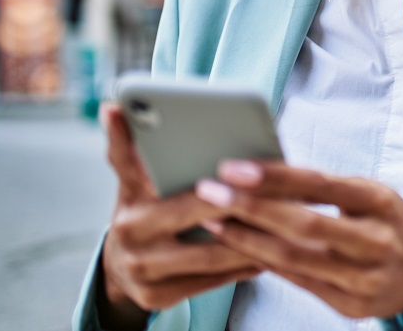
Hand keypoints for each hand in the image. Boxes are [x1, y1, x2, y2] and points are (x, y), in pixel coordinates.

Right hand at [97, 104, 262, 329]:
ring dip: (253, 238)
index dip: (143, 143)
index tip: (174, 135)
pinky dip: (245, 265)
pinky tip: (273, 252)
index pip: (133, 162)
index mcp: (129, 196)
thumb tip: (112, 106)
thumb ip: (135, 148)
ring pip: (211, 252)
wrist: (121, 268)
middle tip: (280, 187)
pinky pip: (213, 280)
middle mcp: (129, 233)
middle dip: (239, 199)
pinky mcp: (158, 297)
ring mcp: (142, 270)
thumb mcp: (137, 179)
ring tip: (290, 221)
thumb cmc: (146, 208)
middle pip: (195, 210)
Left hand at [195, 162, 402, 318]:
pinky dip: (266, 264)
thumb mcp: (370, 194)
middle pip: (303, 225)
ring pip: (295, 259)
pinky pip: (299, 282)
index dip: (275, 176)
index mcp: (380, 201)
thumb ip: (325, 188)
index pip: (321, 185)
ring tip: (213, 221)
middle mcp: (376, 240)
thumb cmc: (388, 222)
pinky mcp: (352, 306)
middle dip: (250, 208)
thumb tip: (263, 173)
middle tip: (209, 192)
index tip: (234, 168)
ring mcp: (365, 277)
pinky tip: (240, 249)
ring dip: (247, 240)